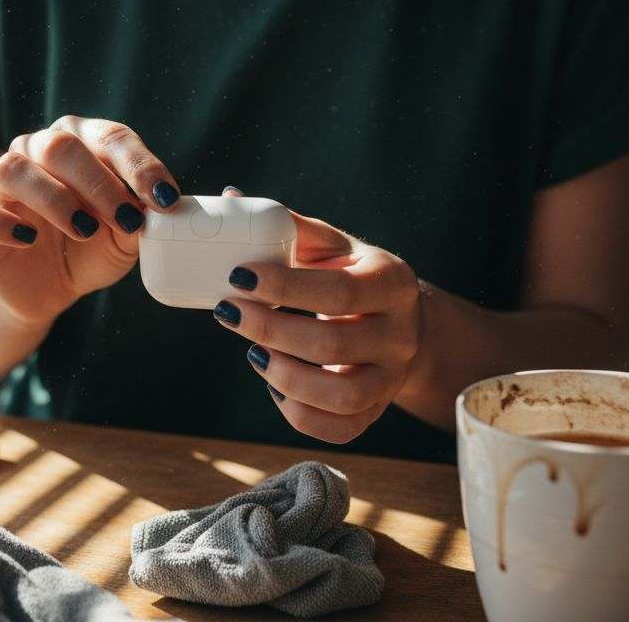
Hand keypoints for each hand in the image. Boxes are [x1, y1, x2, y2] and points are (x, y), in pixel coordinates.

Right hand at [0, 116, 180, 324]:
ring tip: (85, 230)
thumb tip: (154, 210)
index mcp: (81, 144)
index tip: (164, 198)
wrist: (46, 289)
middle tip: (126, 219)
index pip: (110, 137)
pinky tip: (28, 239)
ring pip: (15, 170)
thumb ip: (138, 221)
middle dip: (100, 183)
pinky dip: (0, 223)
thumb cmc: (89, 250)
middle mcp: (38, 151)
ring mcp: (3, 184)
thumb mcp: (124, 240)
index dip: (139, 165)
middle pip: (61, 145)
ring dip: (55, 199)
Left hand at [212, 195, 422, 443]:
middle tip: (227, 312)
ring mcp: (391, 378)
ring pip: (341, 395)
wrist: (401, 322)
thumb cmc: (352, 277)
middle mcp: (401, 334)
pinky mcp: (376, 411)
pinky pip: (340, 428)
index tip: (237, 276)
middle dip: (270, 329)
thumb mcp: (333, 246)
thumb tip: (232, 199)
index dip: (285, 286)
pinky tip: (274, 386)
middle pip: (333, 343)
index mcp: (392, 282)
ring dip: (284, 377)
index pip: (339, 291)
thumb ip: (289, 228)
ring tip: (253, 353)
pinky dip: (299, 413)